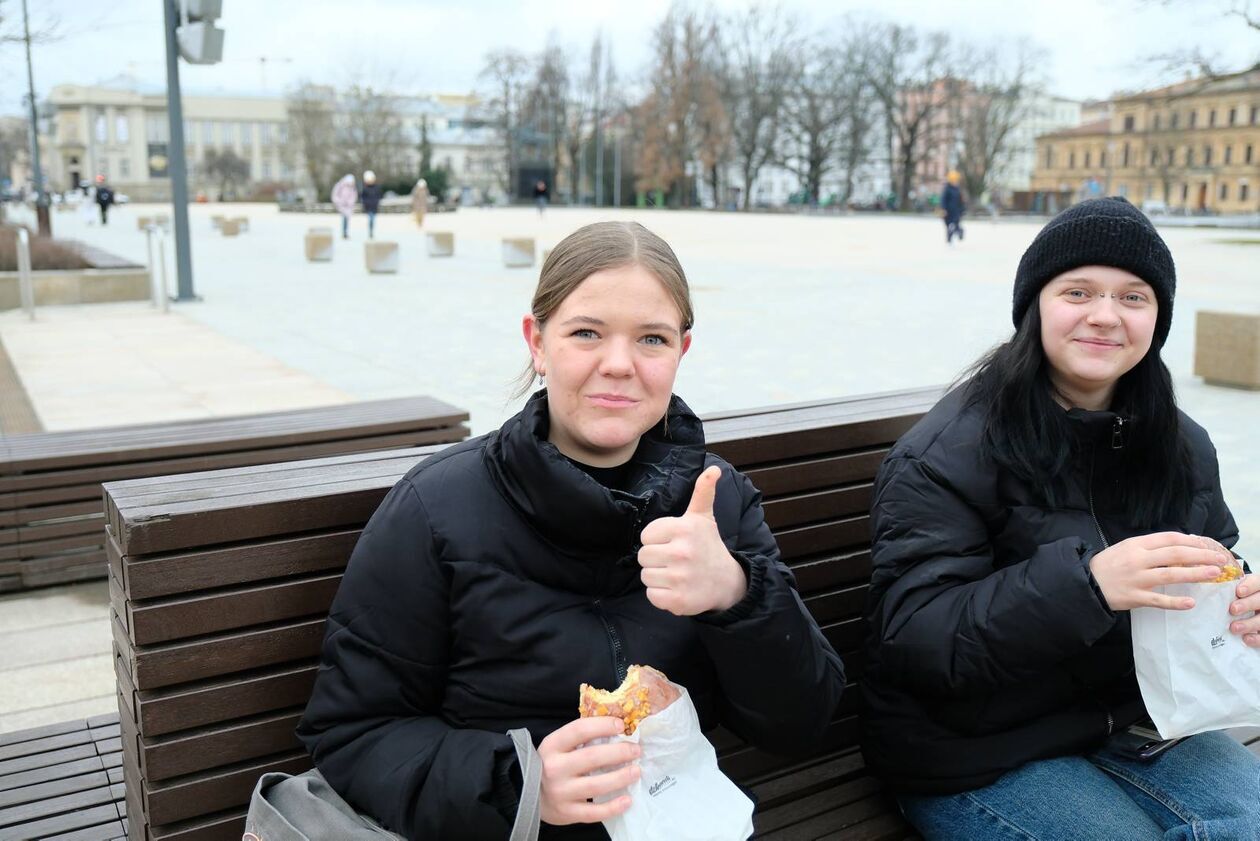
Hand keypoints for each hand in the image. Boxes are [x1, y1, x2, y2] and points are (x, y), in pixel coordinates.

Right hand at [538, 717, 639, 825]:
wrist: (529, 794)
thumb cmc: (551, 764)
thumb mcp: (558, 746)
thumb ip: (581, 737)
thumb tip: (616, 727)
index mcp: (552, 746)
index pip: (579, 730)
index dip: (602, 725)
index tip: (622, 725)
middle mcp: (554, 768)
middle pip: (592, 757)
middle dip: (619, 752)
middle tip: (636, 750)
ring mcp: (560, 792)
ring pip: (596, 785)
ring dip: (620, 777)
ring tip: (636, 771)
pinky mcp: (567, 812)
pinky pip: (594, 812)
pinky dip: (613, 807)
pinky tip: (627, 800)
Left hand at [638, 466, 746, 615]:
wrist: (726, 582)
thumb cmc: (707, 546)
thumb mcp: (703, 517)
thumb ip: (703, 491)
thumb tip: (714, 468)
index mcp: (684, 529)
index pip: (645, 536)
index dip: (657, 540)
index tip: (673, 542)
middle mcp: (682, 552)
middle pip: (642, 556)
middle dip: (655, 559)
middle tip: (675, 560)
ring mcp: (680, 578)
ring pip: (645, 576)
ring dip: (658, 577)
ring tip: (677, 574)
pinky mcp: (678, 601)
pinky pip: (652, 596)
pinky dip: (661, 595)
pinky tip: (677, 589)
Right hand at [1089, 532, 1232, 610]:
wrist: (1085, 582)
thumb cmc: (1109, 564)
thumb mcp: (1126, 548)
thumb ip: (1149, 547)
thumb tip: (1179, 546)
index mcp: (1136, 545)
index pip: (1169, 538)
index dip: (1192, 541)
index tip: (1208, 545)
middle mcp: (1138, 560)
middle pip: (1176, 555)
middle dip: (1202, 556)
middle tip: (1221, 560)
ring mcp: (1137, 579)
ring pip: (1171, 575)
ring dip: (1196, 574)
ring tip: (1214, 574)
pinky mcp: (1134, 597)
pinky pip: (1158, 600)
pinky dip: (1175, 602)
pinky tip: (1191, 603)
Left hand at [1230, 572, 1259, 647]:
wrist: (1243, 609)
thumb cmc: (1234, 597)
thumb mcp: (1231, 587)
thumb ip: (1224, 583)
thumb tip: (1202, 574)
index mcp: (1257, 587)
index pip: (1258, 582)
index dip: (1250, 586)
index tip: (1238, 591)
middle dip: (1248, 604)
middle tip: (1233, 609)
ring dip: (1250, 623)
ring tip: (1234, 627)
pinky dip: (1256, 638)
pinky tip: (1246, 639)